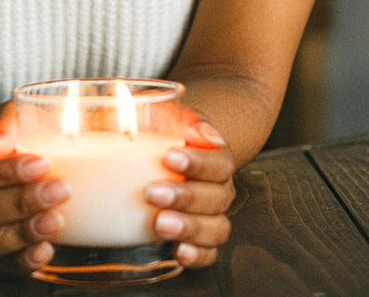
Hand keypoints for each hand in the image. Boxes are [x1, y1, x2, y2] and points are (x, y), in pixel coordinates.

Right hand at [0, 102, 70, 277]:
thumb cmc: (10, 134)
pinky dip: (21, 263)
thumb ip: (4, 122)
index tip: (43, 162)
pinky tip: (47, 250)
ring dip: (20, 235)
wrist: (1, 161)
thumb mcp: (8, 116)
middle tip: (61, 190)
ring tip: (57, 221)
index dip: (2, 174)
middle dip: (19, 204)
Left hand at [143, 110, 234, 267]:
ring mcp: (212, 215)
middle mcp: (219, 187)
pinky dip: (198, 255)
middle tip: (153, 193)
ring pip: (216, 226)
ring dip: (190, 227)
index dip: (198, 161)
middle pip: (216, 196)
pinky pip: (209, 253)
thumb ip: (154, 113)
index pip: (218, 159)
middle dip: (186, 196)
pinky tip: (179, 252)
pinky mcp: (200, 239)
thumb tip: (150, 113)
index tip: (169, 156)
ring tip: (161, 224)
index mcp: (214, 155)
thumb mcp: (157, 117)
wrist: (172, 153)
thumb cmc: (161, 135)